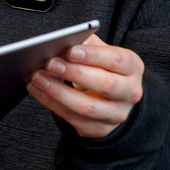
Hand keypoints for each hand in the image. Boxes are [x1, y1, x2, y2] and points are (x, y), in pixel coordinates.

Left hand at [27, 34, 143, 138]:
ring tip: (37, 77)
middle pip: (105, 84)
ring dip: (57, 91)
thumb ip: (86, 44)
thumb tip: (63, 40)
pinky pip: (73, 118)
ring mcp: (116, 114)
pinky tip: (37, 90)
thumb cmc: (101, 68)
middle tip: (50, 63)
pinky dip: (51, 103)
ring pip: (86, 107)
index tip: (71, 50)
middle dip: (74, 73)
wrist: (112, 99)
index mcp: (132, 67)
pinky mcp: (100, 129)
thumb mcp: (100, 52)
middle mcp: (130, 92)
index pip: (116, 60)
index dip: (93, 55)